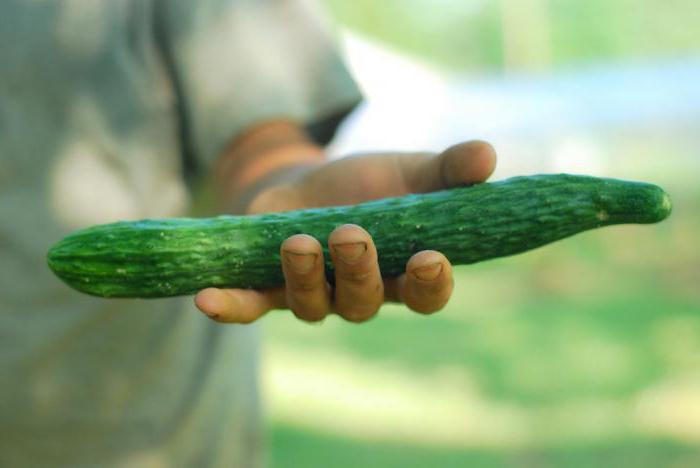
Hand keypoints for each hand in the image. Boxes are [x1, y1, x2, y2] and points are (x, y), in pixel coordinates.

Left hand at [195, 140, 496, 322]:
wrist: (312, 183)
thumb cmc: (370, 185)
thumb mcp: (408, 170)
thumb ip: (446, 169)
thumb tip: (488, 156)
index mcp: (401, 270)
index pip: (424, 295)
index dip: (430, 285)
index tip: (432, 258)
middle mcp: (359, 292)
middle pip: (364, 303)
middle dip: (359, 271)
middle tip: (351, 233)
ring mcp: (312, 293)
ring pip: (312, 306)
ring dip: (306, 278)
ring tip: (300, 242)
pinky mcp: (267, 284)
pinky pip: (251, 306)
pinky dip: (232, 307)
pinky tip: (207, 299)